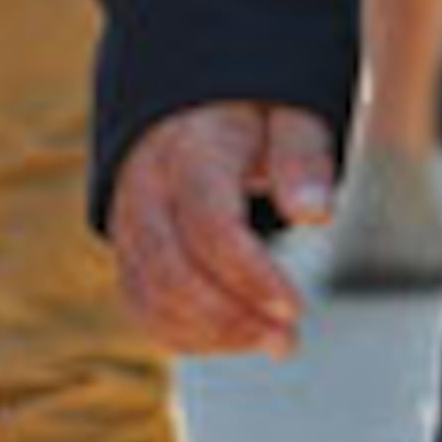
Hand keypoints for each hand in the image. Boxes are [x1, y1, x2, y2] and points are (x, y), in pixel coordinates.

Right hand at [108, 100, 333, 358]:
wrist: (195, 102)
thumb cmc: (255, 112)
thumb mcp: (291, 114)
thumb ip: (303, 157)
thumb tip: (314, 214)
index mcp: (191, 148)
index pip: (209, 225)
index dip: (251, 276)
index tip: (295, 308)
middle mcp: (147, 185)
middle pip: (171, 271)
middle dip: (232, 318)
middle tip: (287, 339)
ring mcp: (128, 218)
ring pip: (152, 295)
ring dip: (213, 333)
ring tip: (271, 339)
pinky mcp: (127, 246)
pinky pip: (141, 304)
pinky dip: (185, 334)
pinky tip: (235, 335)